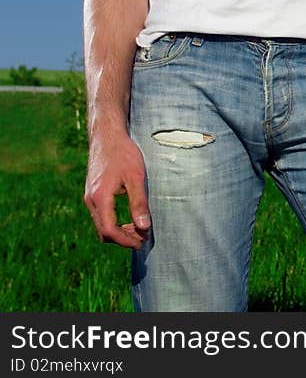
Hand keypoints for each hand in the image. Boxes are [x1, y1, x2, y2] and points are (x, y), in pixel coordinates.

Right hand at [84, 130, 150, 248]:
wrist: (107, 136)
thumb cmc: (123, 153)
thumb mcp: (136, 176)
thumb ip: (139, 202)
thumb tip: (144, 227)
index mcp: (100, 198)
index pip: (110, 230)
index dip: (126, 240)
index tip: (141, 242)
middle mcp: (91, 200)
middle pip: (104, 231)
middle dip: (123, 238)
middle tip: (143, 238)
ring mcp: (89, 197)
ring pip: (101, 224)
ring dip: (118, 231)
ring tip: (138, 230)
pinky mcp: (92, 193)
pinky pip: (100, 215)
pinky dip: (113, 222)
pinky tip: (129, 219)